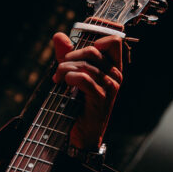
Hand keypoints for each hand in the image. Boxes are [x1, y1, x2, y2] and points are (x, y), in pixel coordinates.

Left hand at [52, 31, 122, 150]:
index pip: (114, 41)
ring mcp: (110, 87)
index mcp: (112, 68)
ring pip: (85, 64)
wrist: (81, 135)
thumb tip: (59, 35)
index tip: (77, 48)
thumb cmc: (78, 106)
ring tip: (57, 79)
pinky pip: (84, 79)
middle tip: (59, 68)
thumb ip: (67, 56)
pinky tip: (63, 84)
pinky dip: (69, 78)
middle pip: (93, 50)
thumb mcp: (72, 76)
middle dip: (70, 56)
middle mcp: (115, 75)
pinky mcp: (100, 98)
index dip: (96, 38)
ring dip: (65, 69)